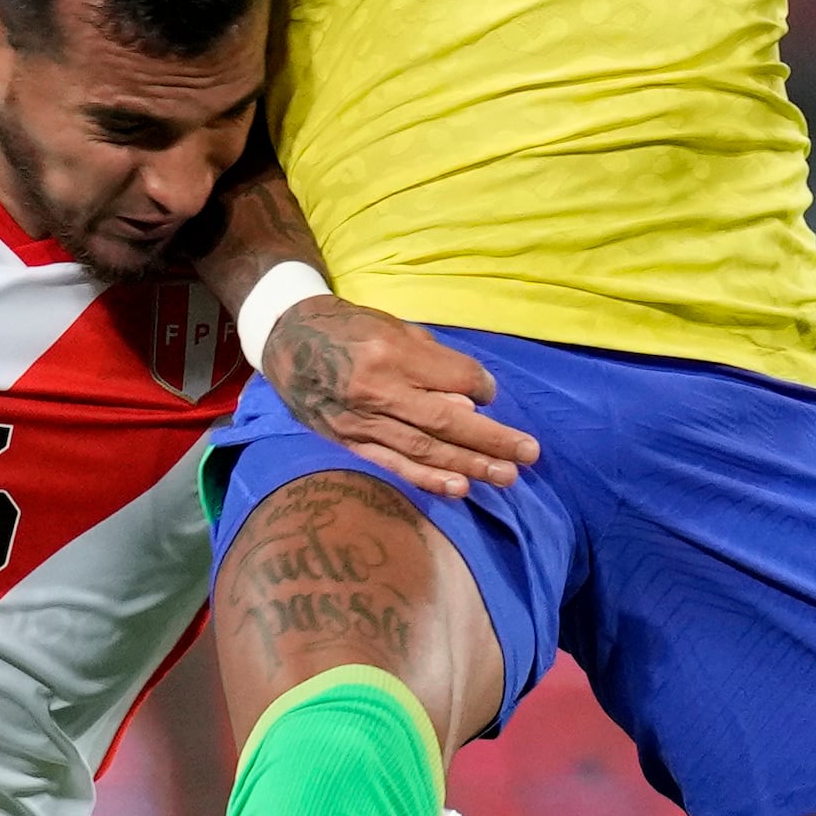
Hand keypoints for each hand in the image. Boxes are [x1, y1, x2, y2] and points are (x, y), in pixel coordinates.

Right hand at [263, 300, 539, 503]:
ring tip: (507, 476)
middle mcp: (376, 391)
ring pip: (425, 450)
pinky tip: (460, 489)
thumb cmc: (349, 328)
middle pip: (446, 421)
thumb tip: (475, 397)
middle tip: (529, 453)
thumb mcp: (393, 326)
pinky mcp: (349, 443)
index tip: (493, 394)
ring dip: (470, 466)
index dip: (482, 388)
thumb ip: (434, 359)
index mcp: (390, 352)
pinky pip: (394, 465)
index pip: (454, 378)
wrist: (286, 340)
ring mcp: (360, 422)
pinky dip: (429, 479)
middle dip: (492, 440)